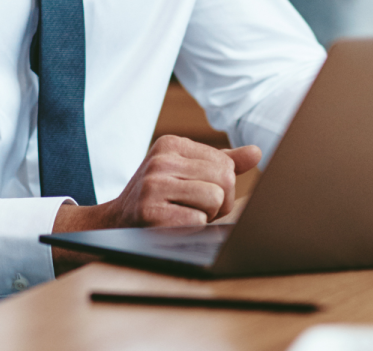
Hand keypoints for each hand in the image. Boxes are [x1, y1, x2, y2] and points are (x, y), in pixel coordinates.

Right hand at [49, 136, 261, 271]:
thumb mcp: (185, 170)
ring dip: (206, 215)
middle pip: (225, 180)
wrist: (115, 222)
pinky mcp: (150, 212)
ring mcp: (153, 185)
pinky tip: (173, 225)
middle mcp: (161, 160)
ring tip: (183, 214)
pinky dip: (191, 229)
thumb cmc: (159, 197)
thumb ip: (221, 161)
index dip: (223, 186)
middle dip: (219, 202)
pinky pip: (197, 221)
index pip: (226, 163)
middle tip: (195, 208)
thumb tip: (256, 152)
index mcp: (171, 143)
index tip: (198, 192)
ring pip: (215, 199)